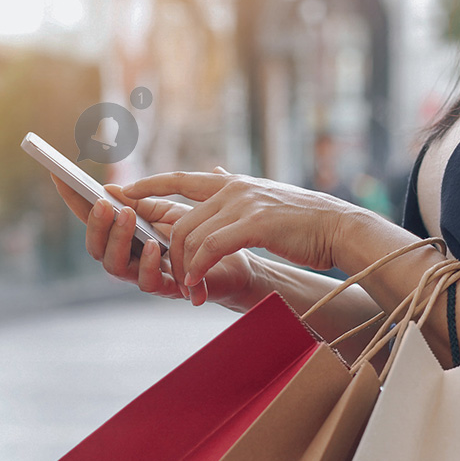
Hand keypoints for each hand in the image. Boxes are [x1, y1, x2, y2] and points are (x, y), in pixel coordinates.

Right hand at [50, 174, 254, 306]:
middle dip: (95, 225)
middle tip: (102, 203)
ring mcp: (144, 275)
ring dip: (118, 240)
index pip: (93, 219)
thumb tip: (112, 189)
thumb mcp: (171, 210)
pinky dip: (148, 263)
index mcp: (125, 236)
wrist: (237, 258)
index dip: (74, 200)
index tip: (59, 176)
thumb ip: (144, 201)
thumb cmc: (201, 232)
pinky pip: (148, 282)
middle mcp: (129, 258)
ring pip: (114, 266)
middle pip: (95, 248)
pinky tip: (154, 246)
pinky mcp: (168, 289)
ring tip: (127, 216)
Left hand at [121, 169, 353, 296]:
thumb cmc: (302, 221)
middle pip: (179, 220)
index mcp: (231, 184)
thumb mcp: (262, 197)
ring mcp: (242, 204)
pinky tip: (197, 284)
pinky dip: (198, 268)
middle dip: (168, 252)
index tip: (120, 191)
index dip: (147, 186)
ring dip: (184, 268)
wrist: (339, 227)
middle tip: (172, 278)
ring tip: (189, 289)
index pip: (178, 179)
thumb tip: (214, 170)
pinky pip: (210, 248)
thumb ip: (233, 188)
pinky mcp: (253, 224)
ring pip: (191, 236)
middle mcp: (232, 189)